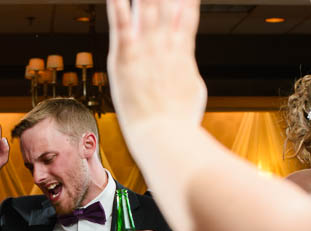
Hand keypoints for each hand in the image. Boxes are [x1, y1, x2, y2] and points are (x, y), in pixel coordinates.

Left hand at [107, 0, 205, 140]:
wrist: (165, 136)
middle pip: (166, 1)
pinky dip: (118, 4)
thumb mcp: (192, 90)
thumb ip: (186, 71)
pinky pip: (120, 22)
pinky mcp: (126, 56)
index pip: (187, 11)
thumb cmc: (180, 121)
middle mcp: (166, 43)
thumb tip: (186, 67)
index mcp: (183, 50)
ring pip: (146, 5)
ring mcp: (146, 48)